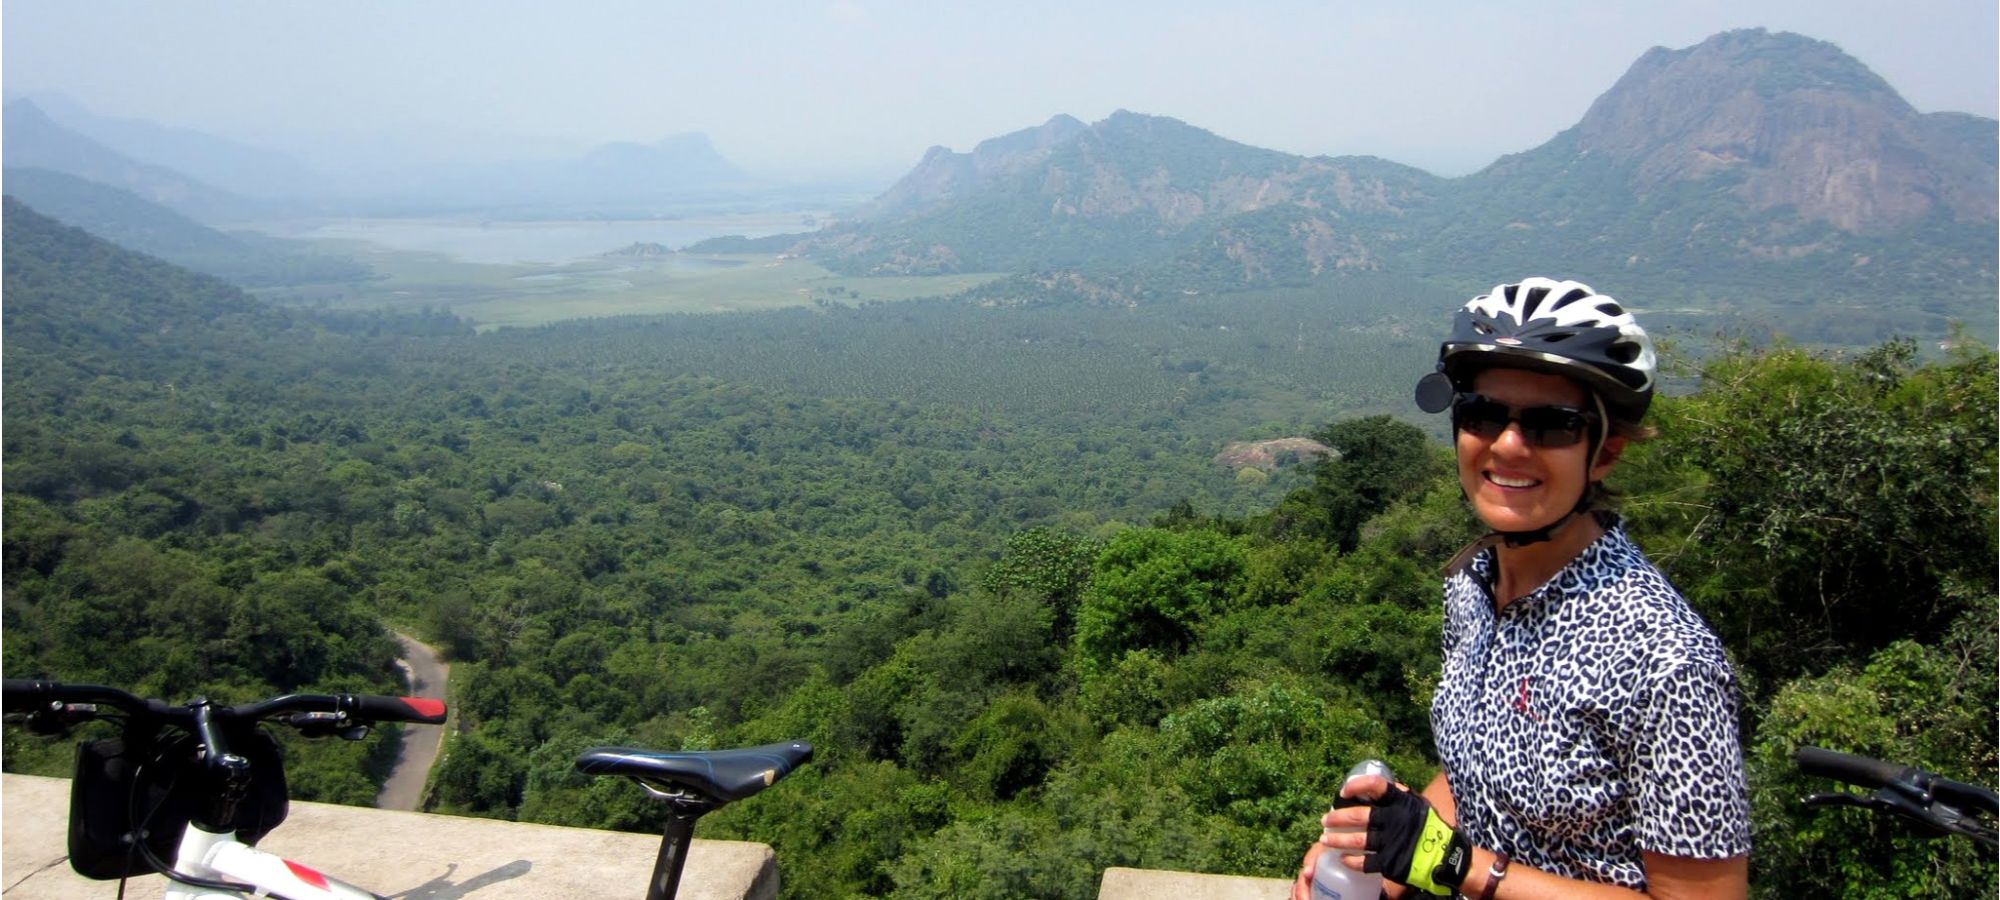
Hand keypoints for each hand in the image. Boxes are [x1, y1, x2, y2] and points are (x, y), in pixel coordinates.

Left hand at [1319, 777, 1469, 896]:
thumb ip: (1398, 794)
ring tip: (1324, 839)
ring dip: (1337, 839)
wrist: (1446, 856)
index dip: (1356, 786)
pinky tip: (1343, 858)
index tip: (1343, 791)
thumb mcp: (1418, 804)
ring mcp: (1391, 842)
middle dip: (1336, 818)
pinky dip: (1351, 860)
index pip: (1375, 786)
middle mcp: (1394, 820)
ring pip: (1357, 840)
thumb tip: (1372, 785)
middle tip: (1325, 820)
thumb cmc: (1428, 827)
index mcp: (1400, 802)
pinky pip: (1365, 862)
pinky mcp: (1391, 862)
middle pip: (1358, 816)